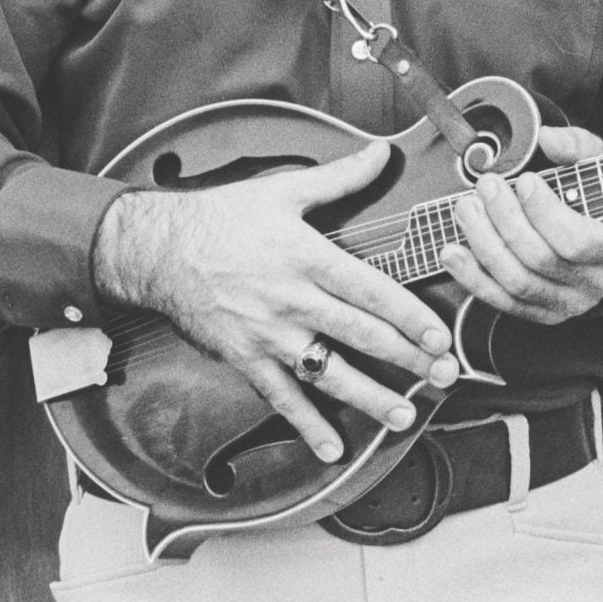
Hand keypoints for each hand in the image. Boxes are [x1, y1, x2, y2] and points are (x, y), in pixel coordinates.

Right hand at [97, 138, 459, 464]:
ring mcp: (269, 335)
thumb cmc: (221, 218)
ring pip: (329, 372)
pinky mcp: (246, 358)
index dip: (408, 314)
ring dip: (371, 397)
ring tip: (405, 413)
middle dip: (408, 358)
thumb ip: (340, 178)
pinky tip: (333, 447)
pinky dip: (308, 425)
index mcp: (308, 257)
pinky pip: (282, 398)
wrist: (159, 250)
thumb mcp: (283, 189)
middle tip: (444, 375)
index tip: (439, 334)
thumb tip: (381, 153)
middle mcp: (292, 300)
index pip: (370, 290)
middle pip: (361, 334)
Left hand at [442, 125, 602, 322]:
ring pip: (518, 283)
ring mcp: (569, 303)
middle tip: (486, 187)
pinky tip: (453, 252)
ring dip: (484, 245)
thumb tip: (549, 138)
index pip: (577, 241)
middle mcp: (596, 282)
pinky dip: (473, 278)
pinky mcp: (543, 313)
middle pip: (541, 260)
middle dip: (505, 221)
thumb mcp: (602, 167)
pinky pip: (503, 302)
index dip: (545, 212)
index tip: (524, 180)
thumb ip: (579, 148)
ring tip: (466, 210)